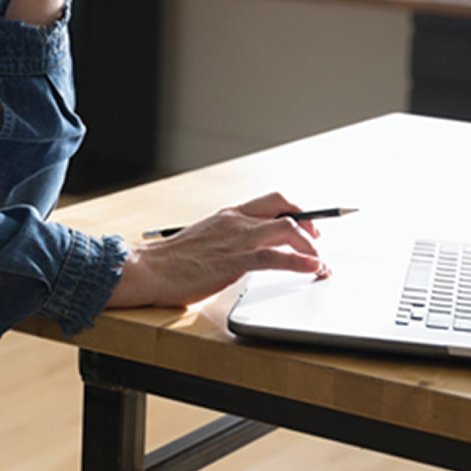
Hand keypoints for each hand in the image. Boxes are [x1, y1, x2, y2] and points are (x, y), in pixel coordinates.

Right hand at [105, 192, 329, 309]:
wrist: (150, 269)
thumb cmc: (172, 262)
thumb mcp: (205, 241)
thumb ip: (227, 241)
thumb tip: (246, 252)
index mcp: (227, 215)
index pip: (270, 201)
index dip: (296, 209)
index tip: (308, 225)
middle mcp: (235, 221)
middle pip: (284, 207)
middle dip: (309, 221)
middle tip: (317, 240)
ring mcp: (236, 239)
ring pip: (286, 228)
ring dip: (311, 245)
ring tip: (320, 261)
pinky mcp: (235, 261)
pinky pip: (277, 258)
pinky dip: (301, 262)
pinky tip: (313, 268)